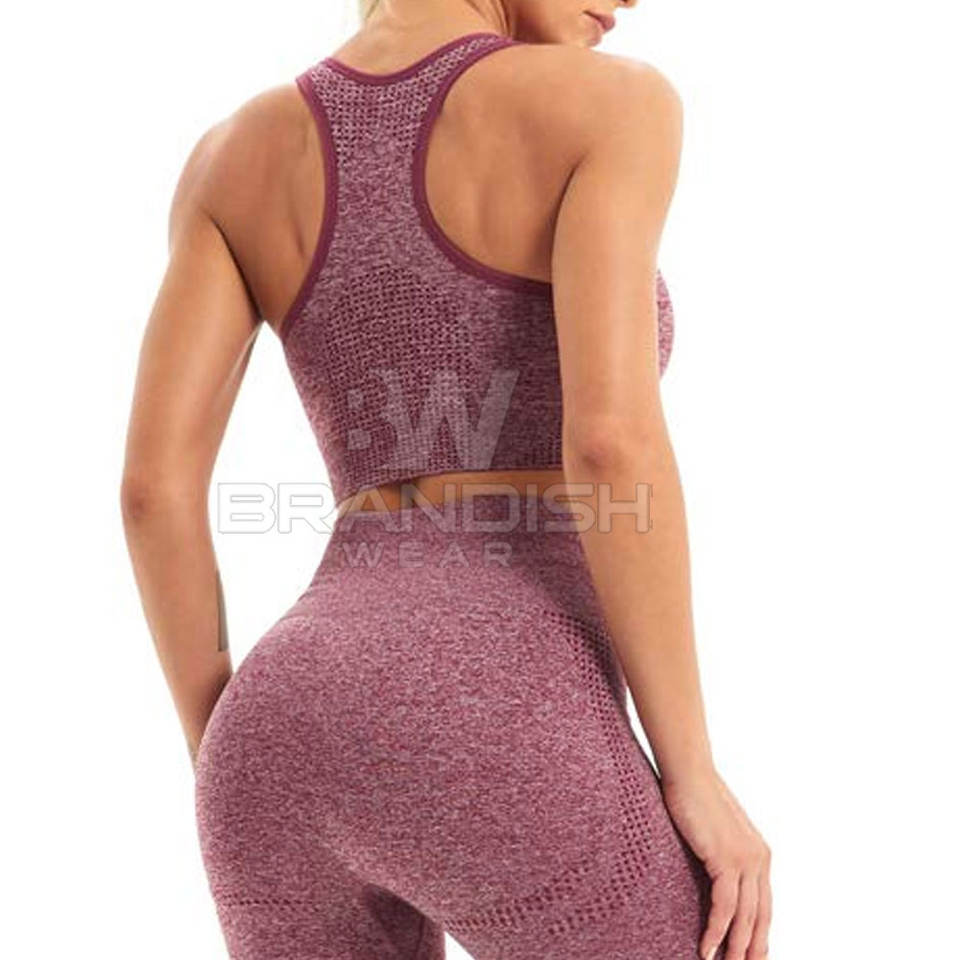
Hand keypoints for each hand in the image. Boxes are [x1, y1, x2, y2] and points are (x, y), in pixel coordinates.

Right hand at [661, 770, 771, 959]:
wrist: (689, 770)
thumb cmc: (695, 794)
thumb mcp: (714, 830)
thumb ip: (720, 852)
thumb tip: (712, 870)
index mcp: (758, 853)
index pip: (764, 904)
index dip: (760, 933)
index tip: (753, 954)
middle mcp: (759, 858)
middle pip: (760, 916)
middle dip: (753, 948)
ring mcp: (745, 859)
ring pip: (745, 917)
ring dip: (734, 947)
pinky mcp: (726, 859)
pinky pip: (725, 906)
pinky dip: (716, 931)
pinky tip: (706, 949)